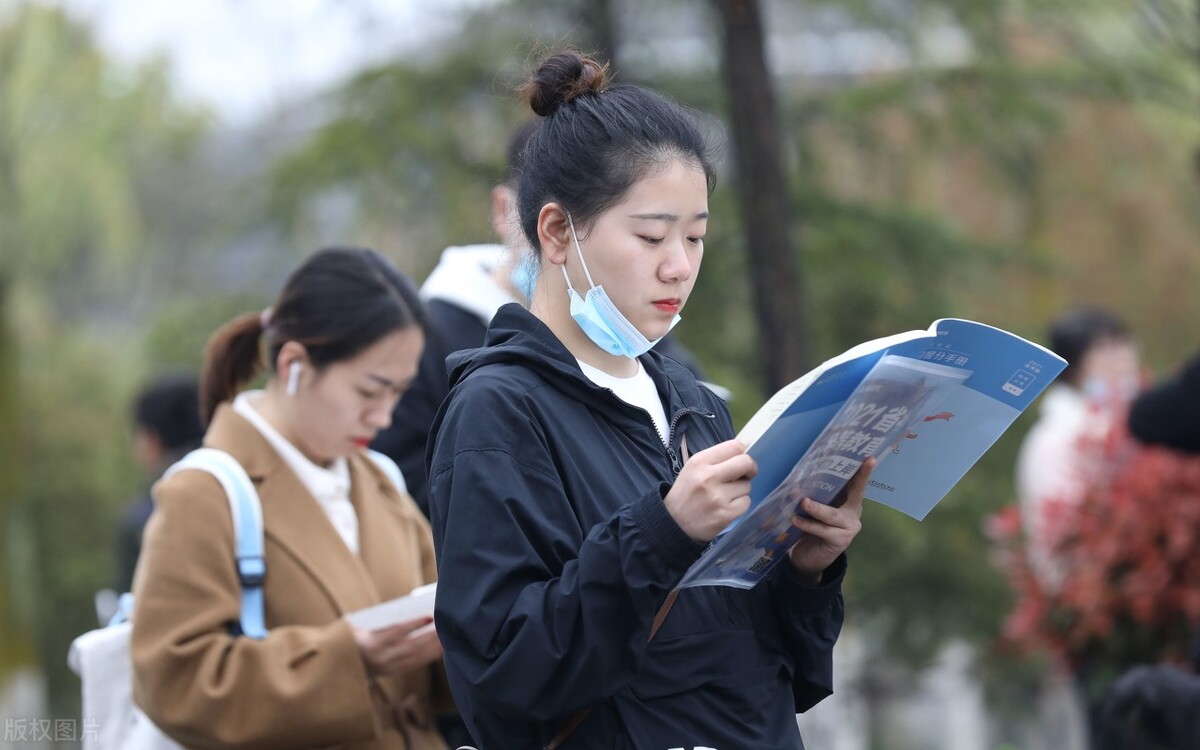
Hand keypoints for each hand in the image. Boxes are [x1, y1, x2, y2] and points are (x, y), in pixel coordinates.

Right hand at [353, 616, 443, 676]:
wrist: (338, 663)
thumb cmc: (352, 637)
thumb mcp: (360, 625)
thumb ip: (382, 621)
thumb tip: (410, 609)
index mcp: (371, 642)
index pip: (397, 632)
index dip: (414, 624)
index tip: (429, 616)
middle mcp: (381, 657)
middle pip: (411, 646)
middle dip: (430, 637)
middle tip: (445, 626)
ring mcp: (387, 667)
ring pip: (415, 658)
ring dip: (433, 648)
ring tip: (447, 637)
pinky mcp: (392, 672)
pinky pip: (413, 665)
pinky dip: (428, 657)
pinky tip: (439, 650)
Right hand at [664, 439, 757, 541]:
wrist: (673, 523)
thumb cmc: (686, 493)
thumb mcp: (693, 469)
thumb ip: (716, 460)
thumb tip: (744, 454)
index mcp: (700, 462)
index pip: (734, 447)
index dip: (743, 453)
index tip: (742, 461)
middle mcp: (709, 477)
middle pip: (746, 463)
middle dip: (750, 469)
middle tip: (746, 475)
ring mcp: (718, 496)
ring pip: (747, 485)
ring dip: (740, 490)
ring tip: (725, 496)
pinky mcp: (725, 514)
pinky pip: (746, 502)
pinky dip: (739, 505)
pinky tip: (726, 507)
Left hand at [786, 457, 873, 581]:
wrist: (809, 557)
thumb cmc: (812, 527)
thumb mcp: (814, 508)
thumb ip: (813, 496)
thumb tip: (797, 483)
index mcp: (850, 502)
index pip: (857, 484)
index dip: (863, 472)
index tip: (870, 458)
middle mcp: (853, 513)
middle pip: (853, 495)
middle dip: (847, 481)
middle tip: (841, 466)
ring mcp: (849, 528)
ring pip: (832, 515)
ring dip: (816, 508)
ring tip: (803, 501)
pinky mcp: (840, 541)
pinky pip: (822, 530)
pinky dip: (808, 524)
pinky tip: (795, 520)